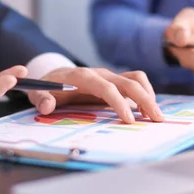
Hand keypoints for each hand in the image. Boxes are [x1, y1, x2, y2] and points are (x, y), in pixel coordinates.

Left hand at [26, 68, 163, 123]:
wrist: (53, 75)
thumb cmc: (47, 86)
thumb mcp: (38, 93)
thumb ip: (41, 98)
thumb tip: (48, 106)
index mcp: (82, 76)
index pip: (106, 87)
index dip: (118, 102)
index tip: (128, 120)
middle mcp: (100, 73)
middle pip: (128, 82)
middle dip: (144, 99)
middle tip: (156, 119)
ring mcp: (109, 76)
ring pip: (136, 79)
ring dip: (148, 95)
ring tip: (155, 116)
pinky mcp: (115, 81)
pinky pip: (135, 82)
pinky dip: (145, 94)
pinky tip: (147, 111)